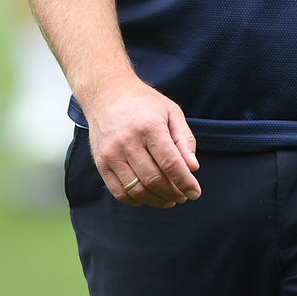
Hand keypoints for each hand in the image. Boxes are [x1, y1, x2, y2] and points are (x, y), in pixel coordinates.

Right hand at [82, 76, 200, 208]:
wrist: (106, 94)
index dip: (185, 182)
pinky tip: (148, 196)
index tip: (195, 193)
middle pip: (155, 180)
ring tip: (169, 200)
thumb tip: (193, 168)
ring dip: (157, 201)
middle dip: (173, 194)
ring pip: (138, 190)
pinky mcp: (101, 163)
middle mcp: (128, 142)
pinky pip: (119, 192)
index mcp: (150, 127)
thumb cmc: (144, 103)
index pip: (171, 163)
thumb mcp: (171, 112)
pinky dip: (137, 200)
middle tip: (183, 196)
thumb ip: (184, 139)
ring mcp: (112, 154)